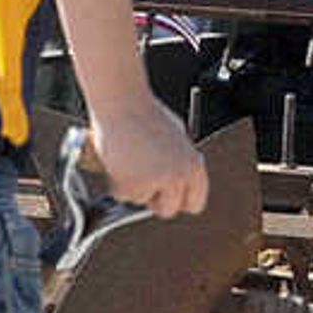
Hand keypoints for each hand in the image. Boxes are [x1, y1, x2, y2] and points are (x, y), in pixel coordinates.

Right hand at [87, 94, 206, 215]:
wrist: (122, 101)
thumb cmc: (145, 114)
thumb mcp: (176, 137)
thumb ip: (179, 162)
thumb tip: (175, 185)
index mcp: (196, 166)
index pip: (195, 204)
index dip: (178, 200)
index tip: (167, 195)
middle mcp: (181, 177)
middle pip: (168, 211)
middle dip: (154, 200)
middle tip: (143, 179)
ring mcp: (158, 182)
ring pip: (141, 203)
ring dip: (132, 187)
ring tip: (129, 159)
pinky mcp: (134, 184)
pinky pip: (123, 196)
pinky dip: (117, 183)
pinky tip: (118, 160)